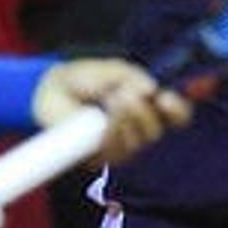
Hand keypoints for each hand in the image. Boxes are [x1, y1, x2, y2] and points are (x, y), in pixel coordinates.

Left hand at [31, 59, 192, 164]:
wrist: (50, 89)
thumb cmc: (84, 78)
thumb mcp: (112, 70)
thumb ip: (132, 76)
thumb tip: (151, 89)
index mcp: (147, 106)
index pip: (175, 116)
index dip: (177, 110)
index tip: (167, 98)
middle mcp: (136, 129)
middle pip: (155, 131)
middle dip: (144, 112)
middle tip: (127, 94)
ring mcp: (118, 146)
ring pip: (136, 143)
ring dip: (126, 119)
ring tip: (111, 99)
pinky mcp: (98, 157)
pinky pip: (114, 151)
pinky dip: (111, 133)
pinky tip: (103, 120)